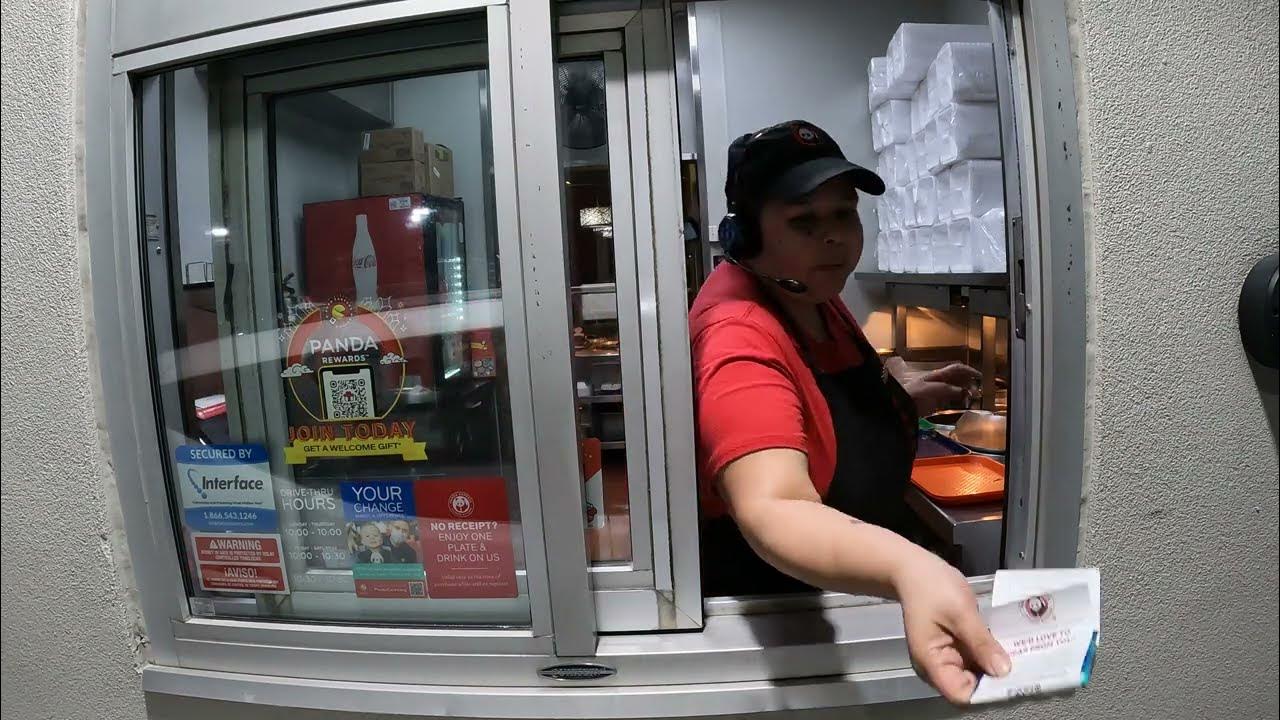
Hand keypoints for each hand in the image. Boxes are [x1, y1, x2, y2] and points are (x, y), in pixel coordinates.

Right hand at [893, 550, 1011, 703]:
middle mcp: (937, 667)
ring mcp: (946, 658)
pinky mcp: (954, 649)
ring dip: (995, 667)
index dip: (986, 691)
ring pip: (976, 674)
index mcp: (931, 662)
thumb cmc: (932, 588)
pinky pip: (975, 660)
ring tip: (1022, 658)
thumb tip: (1004, 671)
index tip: (1012, 680)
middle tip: (1026, 667)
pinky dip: (990, 655)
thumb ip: (981, 643)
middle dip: (995, 679)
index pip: (961, 694)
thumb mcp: (960, 612)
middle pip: (970, 687)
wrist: (914, 569)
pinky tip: (1008, 647)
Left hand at [898, 362, 981, 416]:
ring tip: (974, 397)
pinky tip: (964, 403)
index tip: (980, 376)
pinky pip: (952, 399)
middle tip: (979, 391)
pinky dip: (960, 400)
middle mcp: (939, 381)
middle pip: (959, 378)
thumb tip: (962, 391)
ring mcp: (938, 392)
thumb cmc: (909, 395)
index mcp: (936, 375)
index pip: (956, 369)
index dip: (968, 370)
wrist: (898, 407)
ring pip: (957, 388)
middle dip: (970, 382)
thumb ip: (943, 389)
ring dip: (967, 391)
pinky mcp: (936, 402)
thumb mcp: (925, 390)